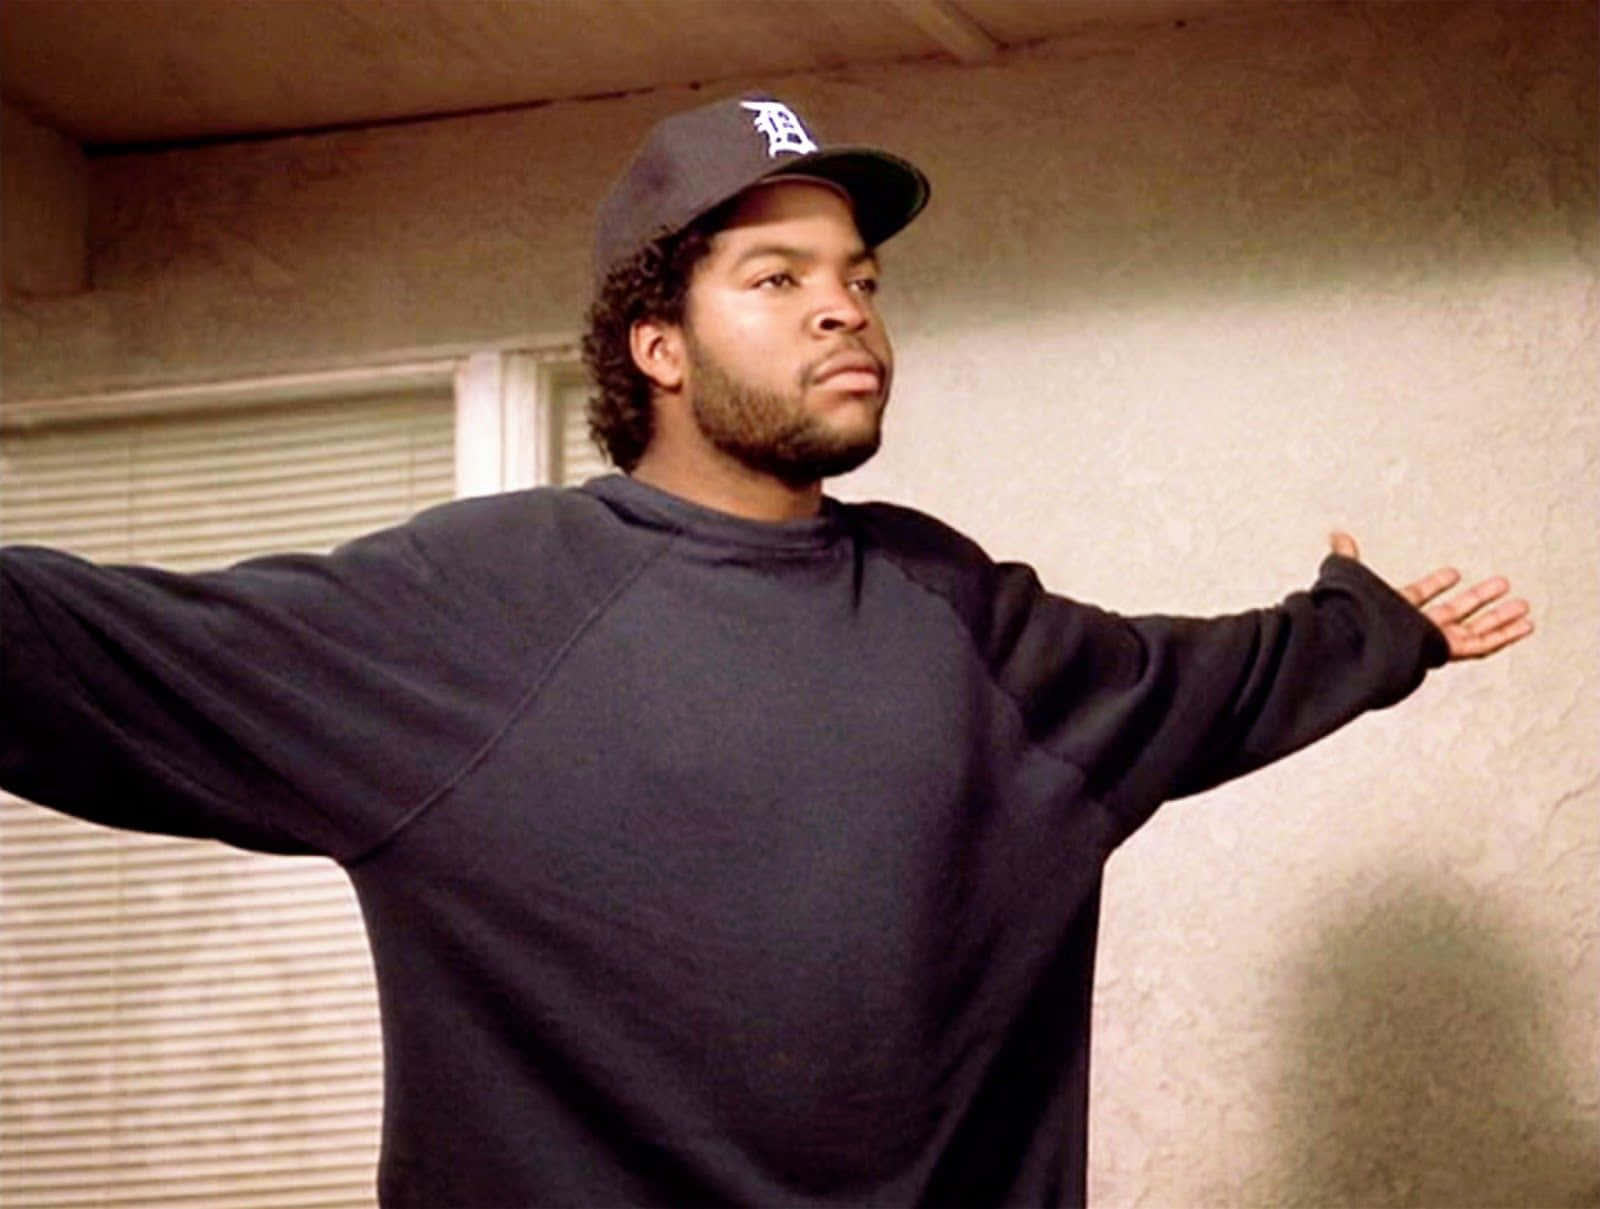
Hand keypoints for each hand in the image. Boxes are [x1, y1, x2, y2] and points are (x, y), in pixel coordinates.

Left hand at [1329, 531, 1532, 660]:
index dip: (1435, 584)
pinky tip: (1524, 625)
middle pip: (1453, 614)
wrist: (1349, 645)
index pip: (1417, 596)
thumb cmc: (1345, 617)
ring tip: (1524, 606)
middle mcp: (1412, 630)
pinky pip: (1479, 646)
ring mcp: (1430, 642)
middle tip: (1501, 585)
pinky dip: (1503, 636)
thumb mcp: (1348, 578)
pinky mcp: (1443, 651)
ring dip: (1500, 619)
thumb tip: (1336, 535)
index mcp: (1391, 612)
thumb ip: (1346, 557)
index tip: (1453, 573)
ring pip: (1473, 631)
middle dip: (1477, 600)